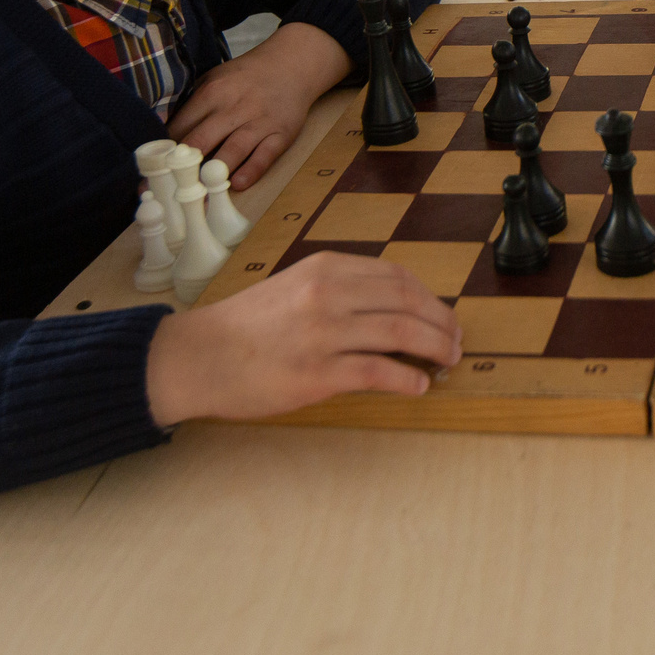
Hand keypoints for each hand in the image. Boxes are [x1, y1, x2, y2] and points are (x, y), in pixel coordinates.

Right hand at [145, 253, 461, 423]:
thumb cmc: (244, 326)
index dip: (428, 297)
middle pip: (407, 301)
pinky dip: (407, 378)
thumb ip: (337, 291)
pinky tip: (420, 385)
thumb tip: (389, 309)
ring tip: (447, 361)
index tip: (442, 314)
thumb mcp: (294, 288)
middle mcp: (329, 294)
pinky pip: (378, 372)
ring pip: (401, 333)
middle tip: (456, 340)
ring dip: (434, 348)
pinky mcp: (317, 372)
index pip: (396, 276)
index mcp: (325, 269)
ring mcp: (324, 333)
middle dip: (441, 322)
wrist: (198, 356)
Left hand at [166, 21, 349, 189]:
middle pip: (202, 140)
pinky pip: (265, 156)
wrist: (292, 65)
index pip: (181, 127)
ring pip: (233, 150)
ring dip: (215, 173)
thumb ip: (192, 103)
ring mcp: (259, 122)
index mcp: (212, 92)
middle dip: (183, 166)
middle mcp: (234, 107)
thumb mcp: (214, 78)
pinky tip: (238, 184)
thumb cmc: (246, 77)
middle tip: (170, 188)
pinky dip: (251, 170)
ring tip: (200, 194)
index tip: (156, 170)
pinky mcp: (281, 134)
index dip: (166, 151)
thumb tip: (165, 132)